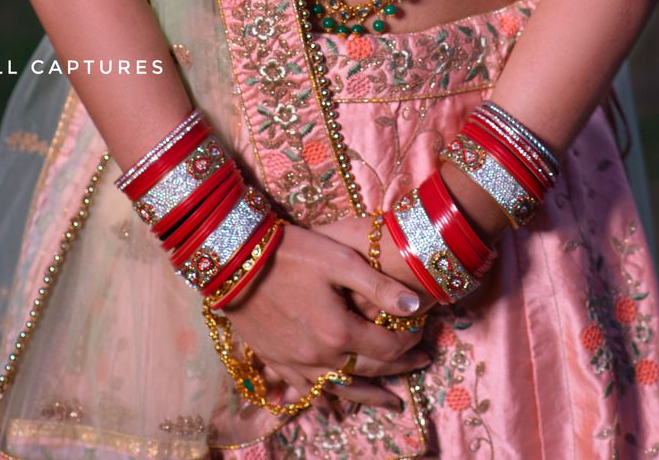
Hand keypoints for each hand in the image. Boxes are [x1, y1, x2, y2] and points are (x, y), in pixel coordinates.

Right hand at [218, 222, 432, 414]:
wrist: (235, 262)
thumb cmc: (291, 254)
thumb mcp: (340, 260)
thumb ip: (378, 286)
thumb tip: (415, 309)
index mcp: (338, 332)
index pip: (386, 347)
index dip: (408, 342)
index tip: (421, 333)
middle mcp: (320, 358)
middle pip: (369, 370)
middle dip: (400, 368)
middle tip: (423, 363)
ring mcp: (296, 365)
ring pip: (343, 390)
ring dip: (371, 395)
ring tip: (392, 402)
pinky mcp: (277, 364)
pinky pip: (310, 393)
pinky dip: (329, 400)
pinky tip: (338, 404)